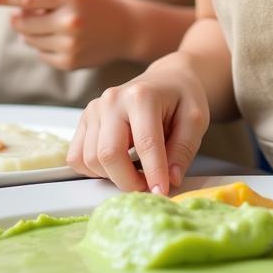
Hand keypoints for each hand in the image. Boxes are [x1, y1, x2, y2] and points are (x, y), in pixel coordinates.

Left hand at [0, 0, 129, 70]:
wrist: (124, 28)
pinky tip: (61, 39)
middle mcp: (70, 21)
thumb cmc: (92, 3)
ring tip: (51, 25)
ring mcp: (70, 45)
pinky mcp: (69, 63)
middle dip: (19, 17)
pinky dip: (42, 46)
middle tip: (28, 13)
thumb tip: (15, 9)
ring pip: (28, 40)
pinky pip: (40, 54)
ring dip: (31, 32)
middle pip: (23, 22)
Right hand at [67, 58, 208, 193]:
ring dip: (113, 176)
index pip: (145, 143)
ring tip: (136, 171)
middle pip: (109, 154)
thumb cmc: (181, 97)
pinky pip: (77, 157)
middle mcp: (112, 100)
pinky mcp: (85, 119)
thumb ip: (184, 149)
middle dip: (129, 181)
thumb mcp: (195, 119)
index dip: (154, 174)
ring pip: (90, 159)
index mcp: (141, 96)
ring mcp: (95, 109)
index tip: (162, 193)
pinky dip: (94, 170)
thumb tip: (170, 179)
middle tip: (149, 185)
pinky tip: (117, 164)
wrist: (166, 78)